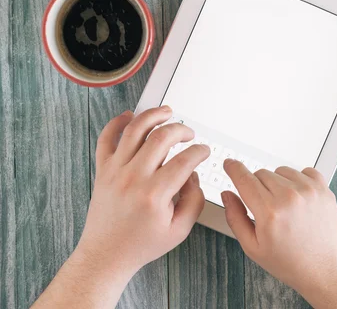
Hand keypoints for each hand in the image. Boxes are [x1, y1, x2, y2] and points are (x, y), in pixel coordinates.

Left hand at [77, 107, 209, 286]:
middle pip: (161, 137)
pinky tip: (129, 115)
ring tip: (166, 112)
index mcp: (154, 195)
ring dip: (154, 115)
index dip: (199, 151)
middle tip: (189, 134)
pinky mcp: (103, 169)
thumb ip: (194, 201)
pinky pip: (106, 138)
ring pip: (135, 129)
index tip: (203, 150)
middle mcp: (134, 178)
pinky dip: (117, 122)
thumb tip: (193, 175)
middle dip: (181, 130)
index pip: (184, 161)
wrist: (105, 255)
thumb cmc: (140, 244)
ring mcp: (116, 170)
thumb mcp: (179, 231)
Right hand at [221, 162, 336, 300]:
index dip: (233, 168)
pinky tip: (298, 200)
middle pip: (260, 173)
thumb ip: (235, 218)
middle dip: (257, 187)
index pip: (244, 178)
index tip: (229, 164)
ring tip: (284, 207)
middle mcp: (289, 197)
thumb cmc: (292, 263)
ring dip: (277, 183)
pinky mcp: (322, 188)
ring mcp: (308, 190)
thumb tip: (227, 194)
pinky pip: (302, 171)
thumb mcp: (253, 248)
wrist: (327, 271)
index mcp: (269, 212)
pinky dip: (297, 181)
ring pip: (280, 171)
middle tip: (265, 209)